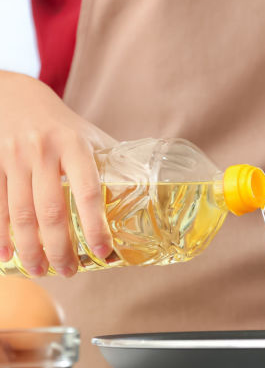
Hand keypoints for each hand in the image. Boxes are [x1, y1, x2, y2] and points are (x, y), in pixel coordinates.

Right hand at [0, 71, 115, 276]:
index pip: (88, 190)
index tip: (104, 250)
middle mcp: (44, 152)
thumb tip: (146, 191)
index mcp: (76, 145)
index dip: (95, 224)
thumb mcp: (89, 135)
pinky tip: (6, 256)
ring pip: (21, 213)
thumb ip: (110, 161)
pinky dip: (1, 234)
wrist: (14, 95)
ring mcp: (14, 158)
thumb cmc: (61, 122)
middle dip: (60, 247)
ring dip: (31, 248)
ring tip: (41, 271)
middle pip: (51, 210)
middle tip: (68, 272)